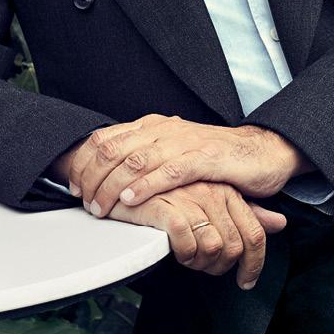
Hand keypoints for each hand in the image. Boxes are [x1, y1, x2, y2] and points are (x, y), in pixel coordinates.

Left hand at [67, 114, 310, 216]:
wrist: (260, 152)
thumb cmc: (214, 158)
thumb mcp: (172, 154)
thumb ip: (143, 159)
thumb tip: (106, 176)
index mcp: (153, 126)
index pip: (106, 139)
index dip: (84, 163)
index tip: (73, 187)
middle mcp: (164, 129)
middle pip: (114, 149)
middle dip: (92, 177)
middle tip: (83, 202)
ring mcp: (184, 142)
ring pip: (136, 160)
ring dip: (112, 186)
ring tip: (100, 208)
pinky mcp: (204, 159)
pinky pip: (168, 171)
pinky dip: (146, 186)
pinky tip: (131, 200)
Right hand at [98, 179, 287, 288]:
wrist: (125, 175)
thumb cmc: (170, 191)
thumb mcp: (212, 198)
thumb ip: (245, 210)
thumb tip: (279, 223)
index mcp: (226, 190)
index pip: (254, 235)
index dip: (253, 265)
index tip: (245, 281)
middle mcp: (213, 192)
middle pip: (234, 248)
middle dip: (219, 269)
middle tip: (201, 267)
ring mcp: (191, 198)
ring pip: (213, 249)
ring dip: (198, 264)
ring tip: (183, 256)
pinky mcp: (168, 207)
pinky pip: (188, 246)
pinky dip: (182, 256)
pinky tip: (172, 252)